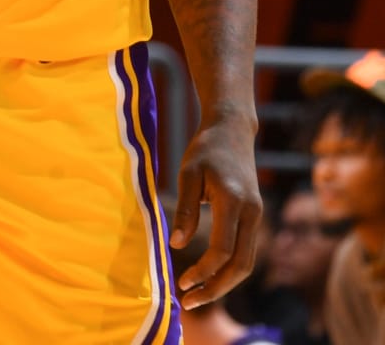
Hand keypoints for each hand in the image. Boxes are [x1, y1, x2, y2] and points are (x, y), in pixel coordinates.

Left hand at [171, 112, 261, 308]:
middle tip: (189, 302)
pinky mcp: (255, 218)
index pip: (223, 249)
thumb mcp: (188, 172)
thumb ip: (183, 208)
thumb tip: (176, 244)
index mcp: (234, 201)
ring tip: (197, 296)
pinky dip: (229, 270)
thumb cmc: (205, 149)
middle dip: (215, 288)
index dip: (203, 271)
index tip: (182, 283)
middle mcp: (252, 213)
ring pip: (247, 263)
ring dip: (224, 284)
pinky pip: (246, 252)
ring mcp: (257, 217)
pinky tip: (209, 277)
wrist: (233, 131)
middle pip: (240, 265)